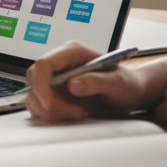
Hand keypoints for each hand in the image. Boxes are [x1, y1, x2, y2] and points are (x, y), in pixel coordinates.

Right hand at [24, 40, 157, 121]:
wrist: (131, 93)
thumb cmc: (127, 84)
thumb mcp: (118, 83)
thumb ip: (97, 82)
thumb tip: (73, 85)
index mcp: (72, 52)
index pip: (44, 64)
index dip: (41, 85)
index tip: (49, 105)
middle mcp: (60, 63)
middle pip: (35, 81)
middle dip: (48, 102)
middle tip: (74, 112)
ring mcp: (56, 77)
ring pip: (35, 95)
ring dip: (52, 110)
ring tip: (79, 113)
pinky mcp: (55, 92)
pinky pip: (41, 104)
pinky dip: (53, 114)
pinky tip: (74, 113)